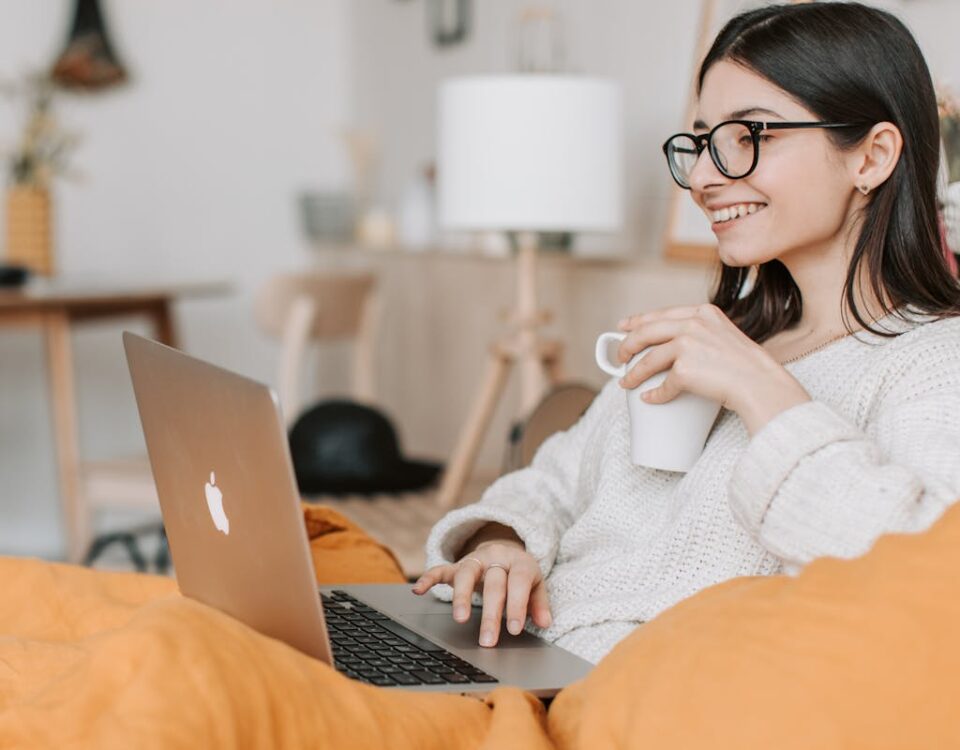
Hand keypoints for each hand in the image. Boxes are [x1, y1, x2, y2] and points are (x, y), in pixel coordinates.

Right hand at [411, 541, 552, 647]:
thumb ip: (539, 603)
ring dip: (462, 596)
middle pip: (493, 584)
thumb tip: (545, 623)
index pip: (518, 583)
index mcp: (519, 562)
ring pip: (466, 574)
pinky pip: (440, 569)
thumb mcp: (536, 584)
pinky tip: (418, 591)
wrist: (504, 550)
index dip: (517, 605)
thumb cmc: (520, 575)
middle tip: (488, 640)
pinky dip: (428, 578)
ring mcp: (475, 560)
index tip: (514, 630)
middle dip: (491, 614)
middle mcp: (496, 558)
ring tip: (460, 619)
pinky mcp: (456, 565)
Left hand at [616, 303, 809, 434]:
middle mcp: (693, 324)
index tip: (623, 327)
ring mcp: (688, 345)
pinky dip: (654, 394)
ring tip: (626, 382)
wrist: (762, 384)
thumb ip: (702, 333)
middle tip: (619, 357)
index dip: (638, 320)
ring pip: (648, 359)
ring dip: (633, 373)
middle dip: (627, 345)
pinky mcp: (685, 369)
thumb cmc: (748, 366)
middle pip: (647, 332)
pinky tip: (650, 398)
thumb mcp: (725, 335)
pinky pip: (663, 385)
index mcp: (703, 312)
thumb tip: (674, 345)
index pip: (662, 313)